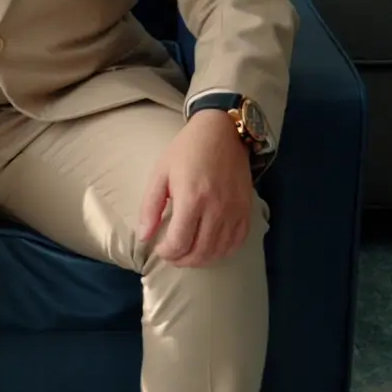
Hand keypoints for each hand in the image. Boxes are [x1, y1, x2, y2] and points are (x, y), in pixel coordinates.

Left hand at [136, 109, 254, 268]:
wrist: (221, 131)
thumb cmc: (187, 150)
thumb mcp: (160, 173)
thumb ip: (150, 207)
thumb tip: (144, 237)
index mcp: (192, 198)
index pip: (180, 242)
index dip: (167, 252)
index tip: (160, 248)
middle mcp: (216, 208)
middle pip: (200, 252)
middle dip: (182, 260)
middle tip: (172, 255)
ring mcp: (234, 210)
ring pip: (219, 251)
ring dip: (202, 260)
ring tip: (188, 254)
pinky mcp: (246, 209)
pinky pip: (237, 241)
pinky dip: (223, 251)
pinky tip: (211, 248)